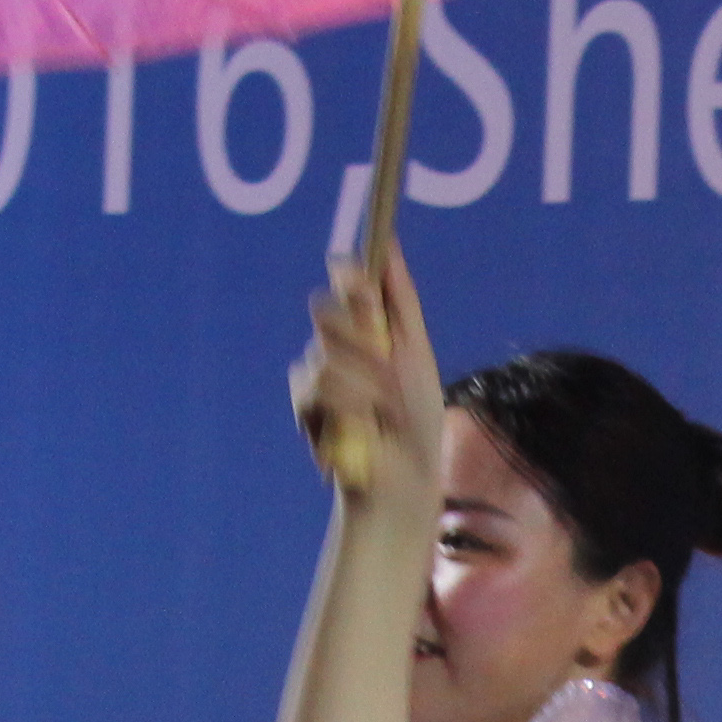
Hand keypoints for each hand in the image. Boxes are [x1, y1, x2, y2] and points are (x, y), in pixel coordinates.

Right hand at [291, 238, 442, 503]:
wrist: (405, 477)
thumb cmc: (417, 420)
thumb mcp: (417, 354)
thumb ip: (402, 302)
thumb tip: (388, 245)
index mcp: (364, 330)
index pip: (348, 285)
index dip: (352, 277)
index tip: (361, 278)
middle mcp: (335, 346)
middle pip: (328, 309)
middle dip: (361, 333)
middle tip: (389, 366)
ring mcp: (315, 375)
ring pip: (325, 348)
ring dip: (366, 380)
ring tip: (385, 409)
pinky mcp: (304, 405)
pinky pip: (318, 379)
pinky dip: (350, 401)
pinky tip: (364, 422)